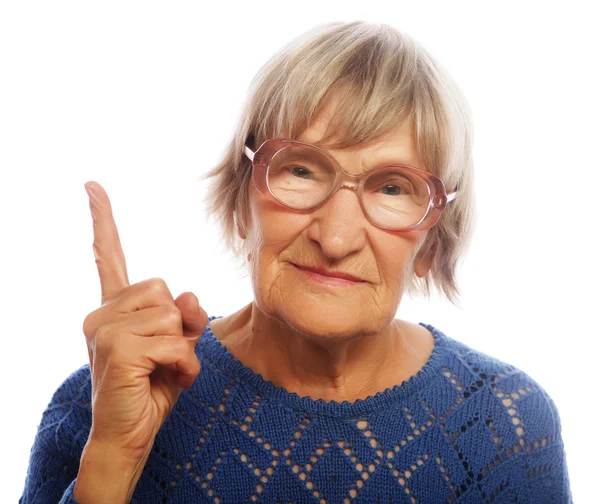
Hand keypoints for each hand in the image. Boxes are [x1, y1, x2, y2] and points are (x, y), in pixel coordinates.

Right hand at [76, 181, 206, 499]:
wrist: (131, 432)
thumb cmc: (153, 387)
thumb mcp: (179, 345)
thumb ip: (185, 317)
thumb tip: (187, 295)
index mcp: (114, 309)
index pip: (110, 256)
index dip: (103, 220)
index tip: (92, 186)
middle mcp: (102, 313)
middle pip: (163, 289)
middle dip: (178, 324)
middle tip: (167, 355)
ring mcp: (104, 329)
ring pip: (172, 314)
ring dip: (183, 347)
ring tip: (167, 369)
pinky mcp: (118, 348)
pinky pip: (174, 341)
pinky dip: (185, 363)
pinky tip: (170, 379)